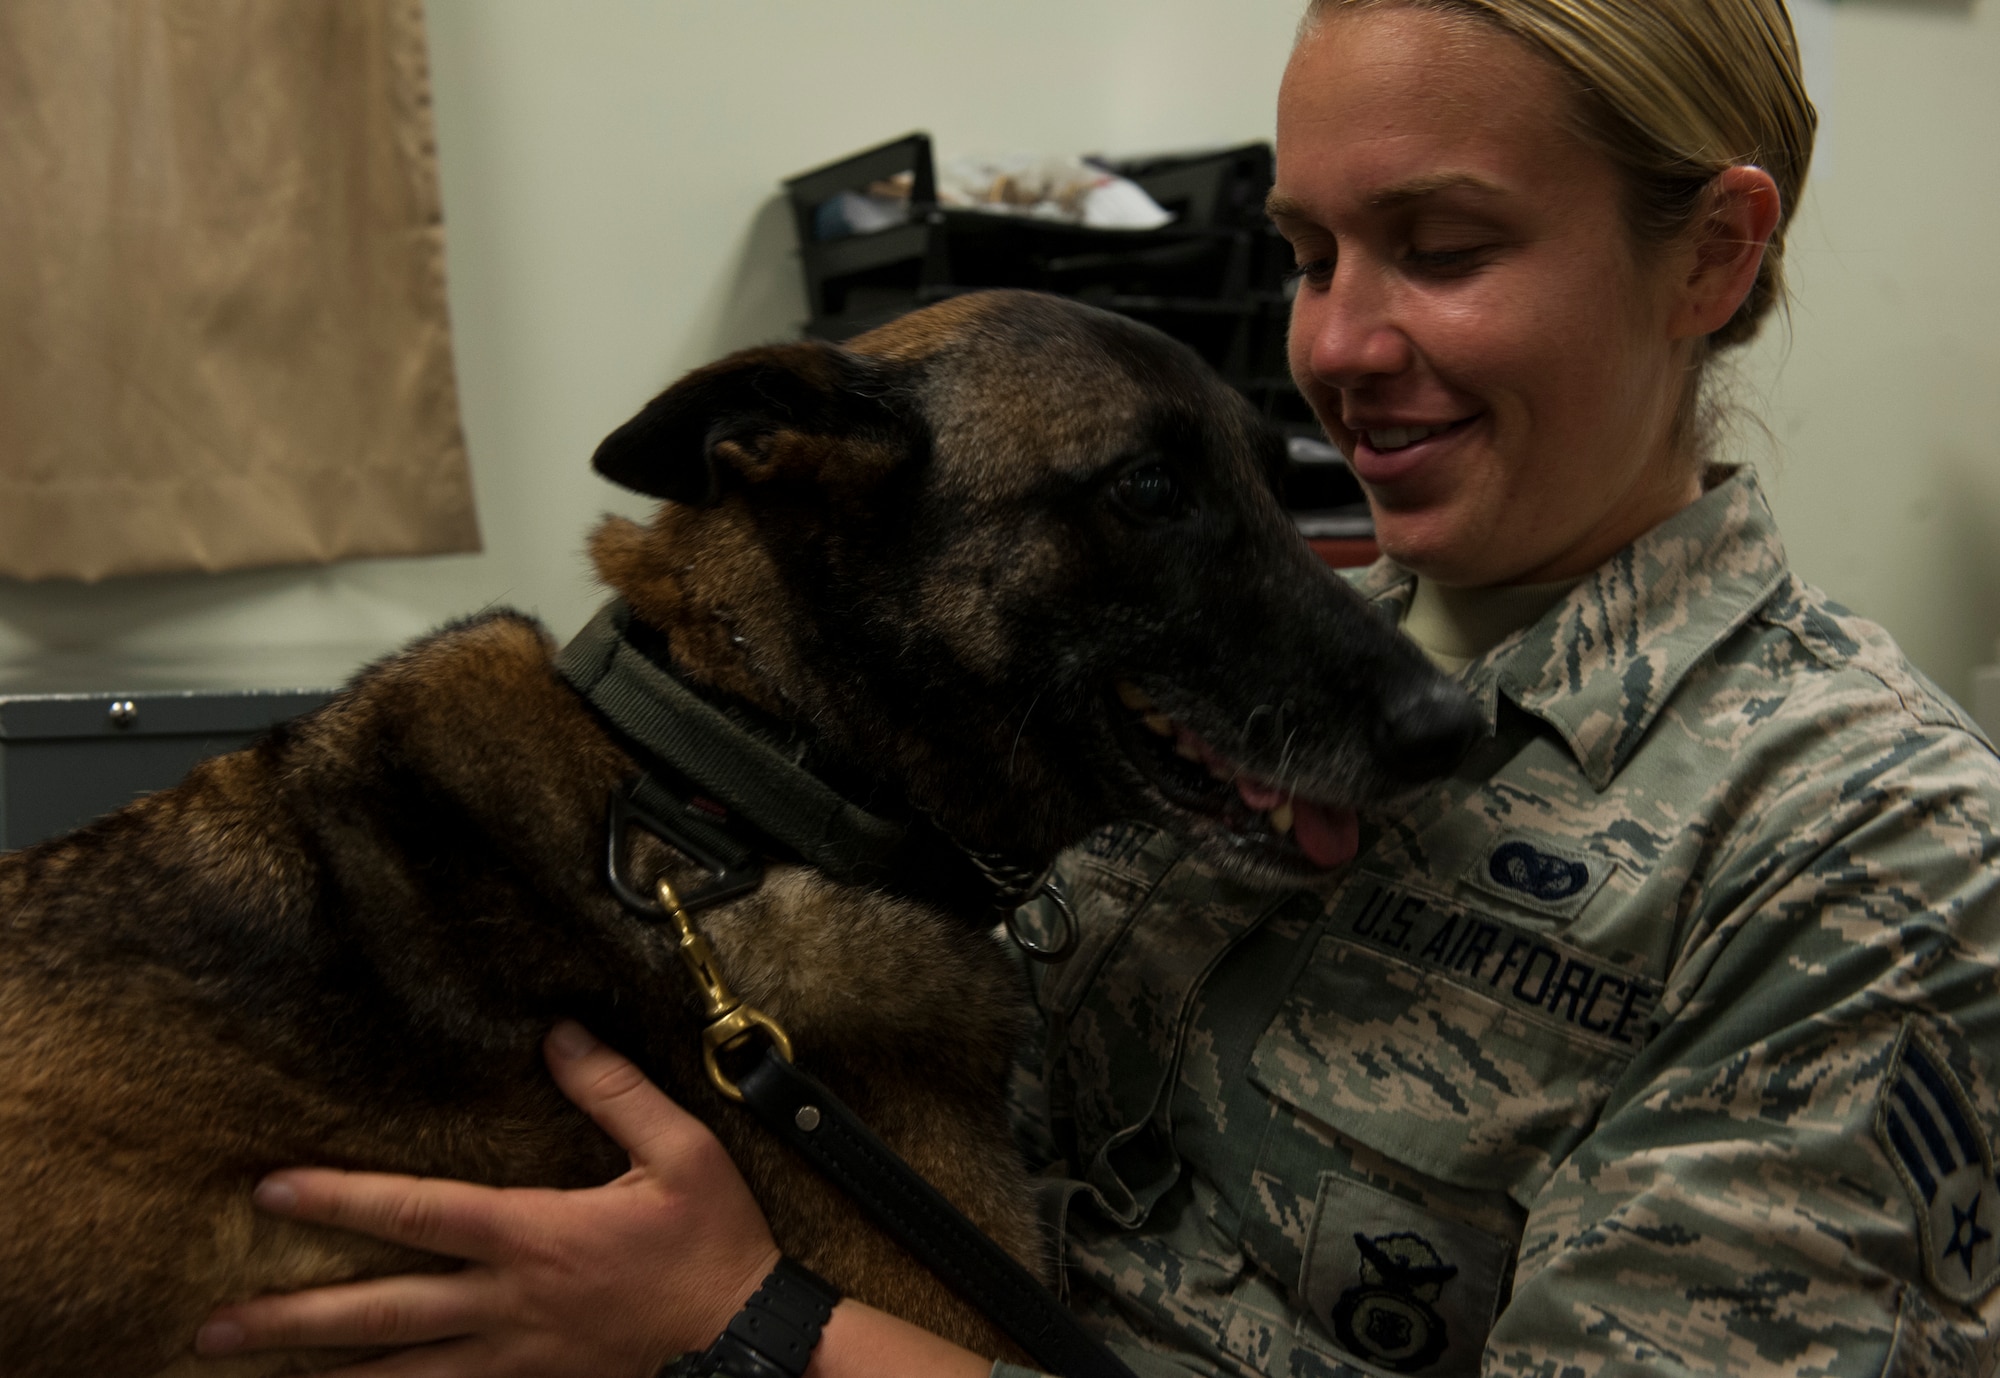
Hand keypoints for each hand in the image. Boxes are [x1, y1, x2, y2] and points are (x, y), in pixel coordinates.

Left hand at [195, 1021, 780, 1376]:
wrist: (746, 1340)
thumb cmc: (712, 1244)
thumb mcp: (682, 1151)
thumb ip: (616, 1092)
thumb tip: (559, 1035)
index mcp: (536, 1237)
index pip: (419, 1214)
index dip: (341, 1201)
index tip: (270, 1190)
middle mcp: (509, 1304)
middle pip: (382, 1314)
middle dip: (293, 1317)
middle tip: (212, 1328)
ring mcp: (515, 1355)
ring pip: (400, 1374)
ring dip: (323, 1373)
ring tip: (255, 1375)